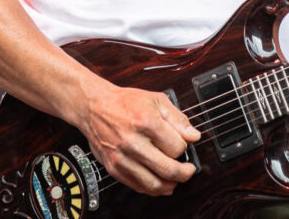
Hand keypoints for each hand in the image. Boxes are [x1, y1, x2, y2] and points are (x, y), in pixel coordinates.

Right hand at [76, 83, 199, 195]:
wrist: (94, 107)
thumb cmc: (124, 102)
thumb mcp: (156, 100)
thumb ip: (178, 118)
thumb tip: (193, 135)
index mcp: (146, 122)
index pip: (177, 147)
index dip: (185, 147)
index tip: (183, 145)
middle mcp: (133, 142)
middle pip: (168, 169)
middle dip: (184, 173)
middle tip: (188, 170)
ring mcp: (122, 158)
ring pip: (154, 184)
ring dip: (170, 184)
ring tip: (176, 178)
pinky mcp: (114, 168)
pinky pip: (138, 186)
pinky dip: (153, 188)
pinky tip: (160, 182)